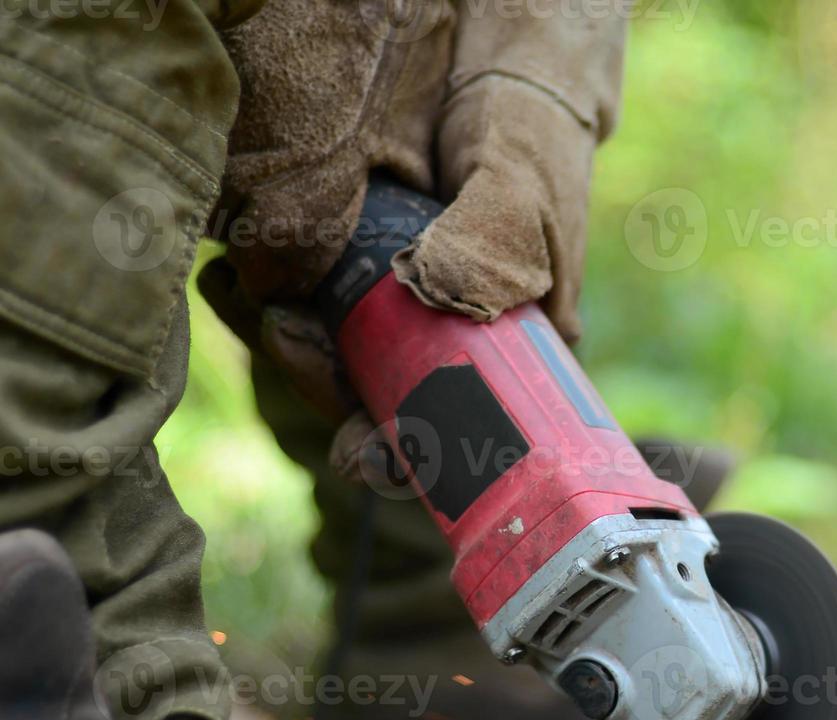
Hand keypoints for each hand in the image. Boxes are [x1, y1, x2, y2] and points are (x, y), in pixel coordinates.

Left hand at [202, 0, 625, 477]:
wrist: (495, 73)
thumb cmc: (528, 136)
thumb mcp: (523, 186)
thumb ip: (492, 240)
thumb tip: (435, 290)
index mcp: (507, 351)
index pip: (462, 434)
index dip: (413, 458)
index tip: (368, 454)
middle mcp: (449, 343)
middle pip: (383, 406)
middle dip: (328, 386)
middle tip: (290, 332)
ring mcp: (398, 310)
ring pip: (338, 363)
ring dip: (290, 345)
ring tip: (248, 297)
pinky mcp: (352, 272)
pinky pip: (306, 304)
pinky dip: (266, 295)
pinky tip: (236, 274)